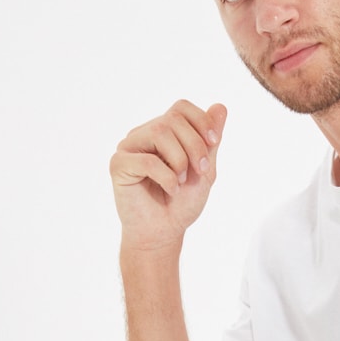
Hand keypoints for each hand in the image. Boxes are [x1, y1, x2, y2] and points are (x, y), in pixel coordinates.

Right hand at [110, 99, 227, 253]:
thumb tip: (220, 106)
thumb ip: (210, 141)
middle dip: (194, 145)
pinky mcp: (118, 165)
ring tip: (182, 181)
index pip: (181, 107)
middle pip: (172, 119)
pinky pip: (146, 160)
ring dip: (179, 159)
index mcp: (164, 132)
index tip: (214, 143)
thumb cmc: (181, 204)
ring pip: (159, 132)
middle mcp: (144, 134)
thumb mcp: (204, 170)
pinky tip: (170, 190)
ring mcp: (129, 148)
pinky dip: (166, 176)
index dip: (201, 121)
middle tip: (201, 171)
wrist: (163, 234)